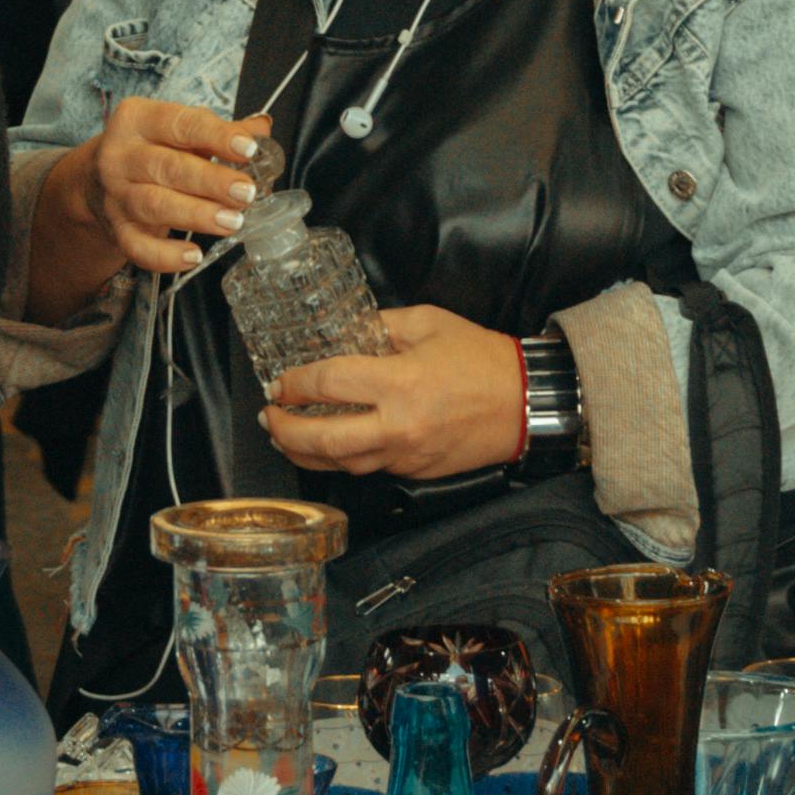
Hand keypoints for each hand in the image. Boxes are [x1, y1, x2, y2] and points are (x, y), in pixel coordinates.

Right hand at [72, 99, 268, 278]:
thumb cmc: (151, 150)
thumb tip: (261, 129)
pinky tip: (194, 255)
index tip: (249, 149)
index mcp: (137, 119)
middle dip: (210, 181)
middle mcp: (120, 155)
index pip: (180, 124)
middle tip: (246, 193)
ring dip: (196, 215)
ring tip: (233, 222)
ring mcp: (116, 194)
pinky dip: (165, 256)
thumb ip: (219, 131)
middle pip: (166, 166)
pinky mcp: (116, 229)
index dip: (216, 136)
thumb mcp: (178, 131)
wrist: (96, 181)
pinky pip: (138, 247)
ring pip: (154, 205)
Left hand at [265, 303, 529, 482]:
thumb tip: (345, 330)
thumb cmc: (481, 359)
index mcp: (399, 383)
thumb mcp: (427, 323)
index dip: (294, 384)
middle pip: (324, 439)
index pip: (328, 384)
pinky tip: (326, 447)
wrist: (527, 403)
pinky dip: (341, 460)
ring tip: (283, 438)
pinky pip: (369, 469)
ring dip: (305, 453)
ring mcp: (407, 455)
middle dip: (285, 430)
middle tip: (268, 418)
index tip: (279, 383)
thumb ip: (380, 325)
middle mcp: (398, 426)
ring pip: (342, 464)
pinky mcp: (416, 471)